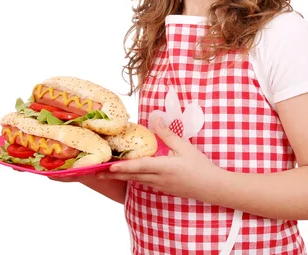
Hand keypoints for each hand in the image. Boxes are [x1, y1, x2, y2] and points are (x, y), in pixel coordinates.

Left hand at [95, 117, 222, 201]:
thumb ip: (167, 134)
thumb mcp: (184, 146)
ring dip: (121, 176)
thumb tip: (154, 118)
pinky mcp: (163, 188)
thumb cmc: (200, 166)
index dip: (122, 167)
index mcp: (163, 168)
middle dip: (113, 174)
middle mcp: (158, 179)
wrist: (212, 187)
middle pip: (132, 176)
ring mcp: (159, 186)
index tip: (108, 167)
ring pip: (136, 180)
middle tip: (95, 172)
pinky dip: (133, 177)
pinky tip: (128, 174)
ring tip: (105, 172)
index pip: (139, 167)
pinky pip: (144, 182)